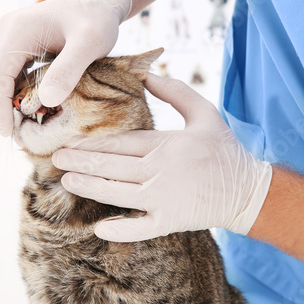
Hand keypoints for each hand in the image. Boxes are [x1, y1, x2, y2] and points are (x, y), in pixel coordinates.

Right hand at [0, 0, 131, 135]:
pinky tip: (30, 107)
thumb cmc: (98, 18)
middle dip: (1, 107)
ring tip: (21, 126)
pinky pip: (13, 71)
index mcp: (18, 31)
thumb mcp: (90, 43)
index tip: (7, 133)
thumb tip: (48, 100)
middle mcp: (9, 31)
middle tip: (14, 135)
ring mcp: (14, 36)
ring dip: (8, 100)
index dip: (0, 106)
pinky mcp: (23, 43)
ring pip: (2, 75)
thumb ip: (69, 69)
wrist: (100, 0)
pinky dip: (18, 90)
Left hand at [51, 73, 272, 241]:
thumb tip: (147, 74)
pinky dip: (121, 229)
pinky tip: (100, 227)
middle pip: (112, 167)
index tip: (69, 141)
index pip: (121, 143)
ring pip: (118, 194)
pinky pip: (141, 228)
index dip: (92, 143)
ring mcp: (164, 200)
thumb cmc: (223, 149)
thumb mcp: (205, 112)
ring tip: (68, 181)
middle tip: (56, 159)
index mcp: (166, 145)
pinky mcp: (170, 222)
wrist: (247, 190)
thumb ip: (175, 92)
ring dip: (90, 188)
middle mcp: (161, 172)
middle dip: (81, 162)